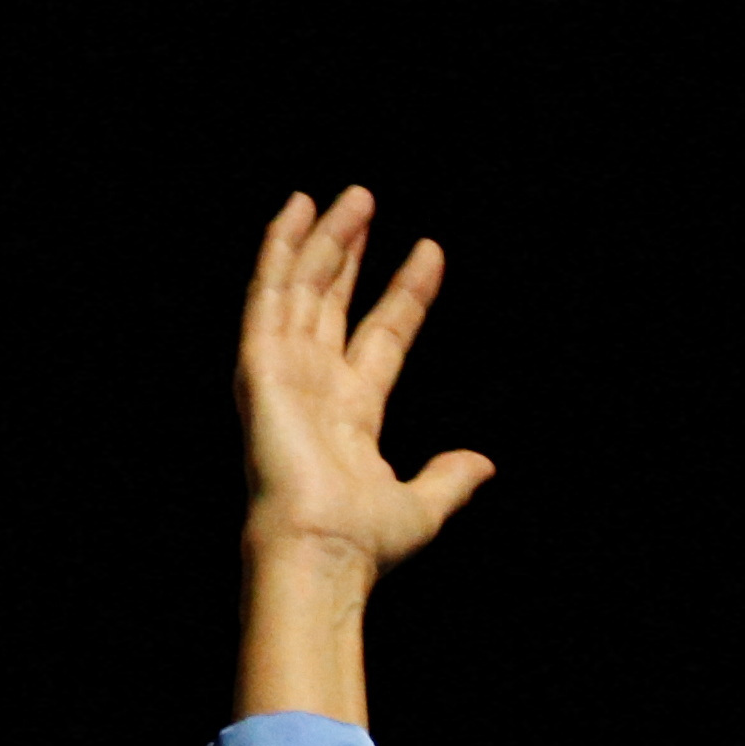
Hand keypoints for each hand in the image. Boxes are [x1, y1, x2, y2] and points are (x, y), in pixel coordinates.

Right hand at [243, 186, 493, 582]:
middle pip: (334, 302)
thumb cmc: (363, 541)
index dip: (405, 294)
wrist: (322, 550)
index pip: (383, 336)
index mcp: (351, 415)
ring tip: (351, 194)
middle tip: (367, 201)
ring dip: (323, 239)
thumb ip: (449, 478)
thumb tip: (483, 463)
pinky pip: (268, 295)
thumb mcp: (423, 506)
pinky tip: (295, 211)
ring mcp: (285, 372)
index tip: (430, 252)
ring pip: (303, 288)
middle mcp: (315, 386)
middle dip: (350, 252)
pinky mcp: (260, 365)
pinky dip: (279, 251)